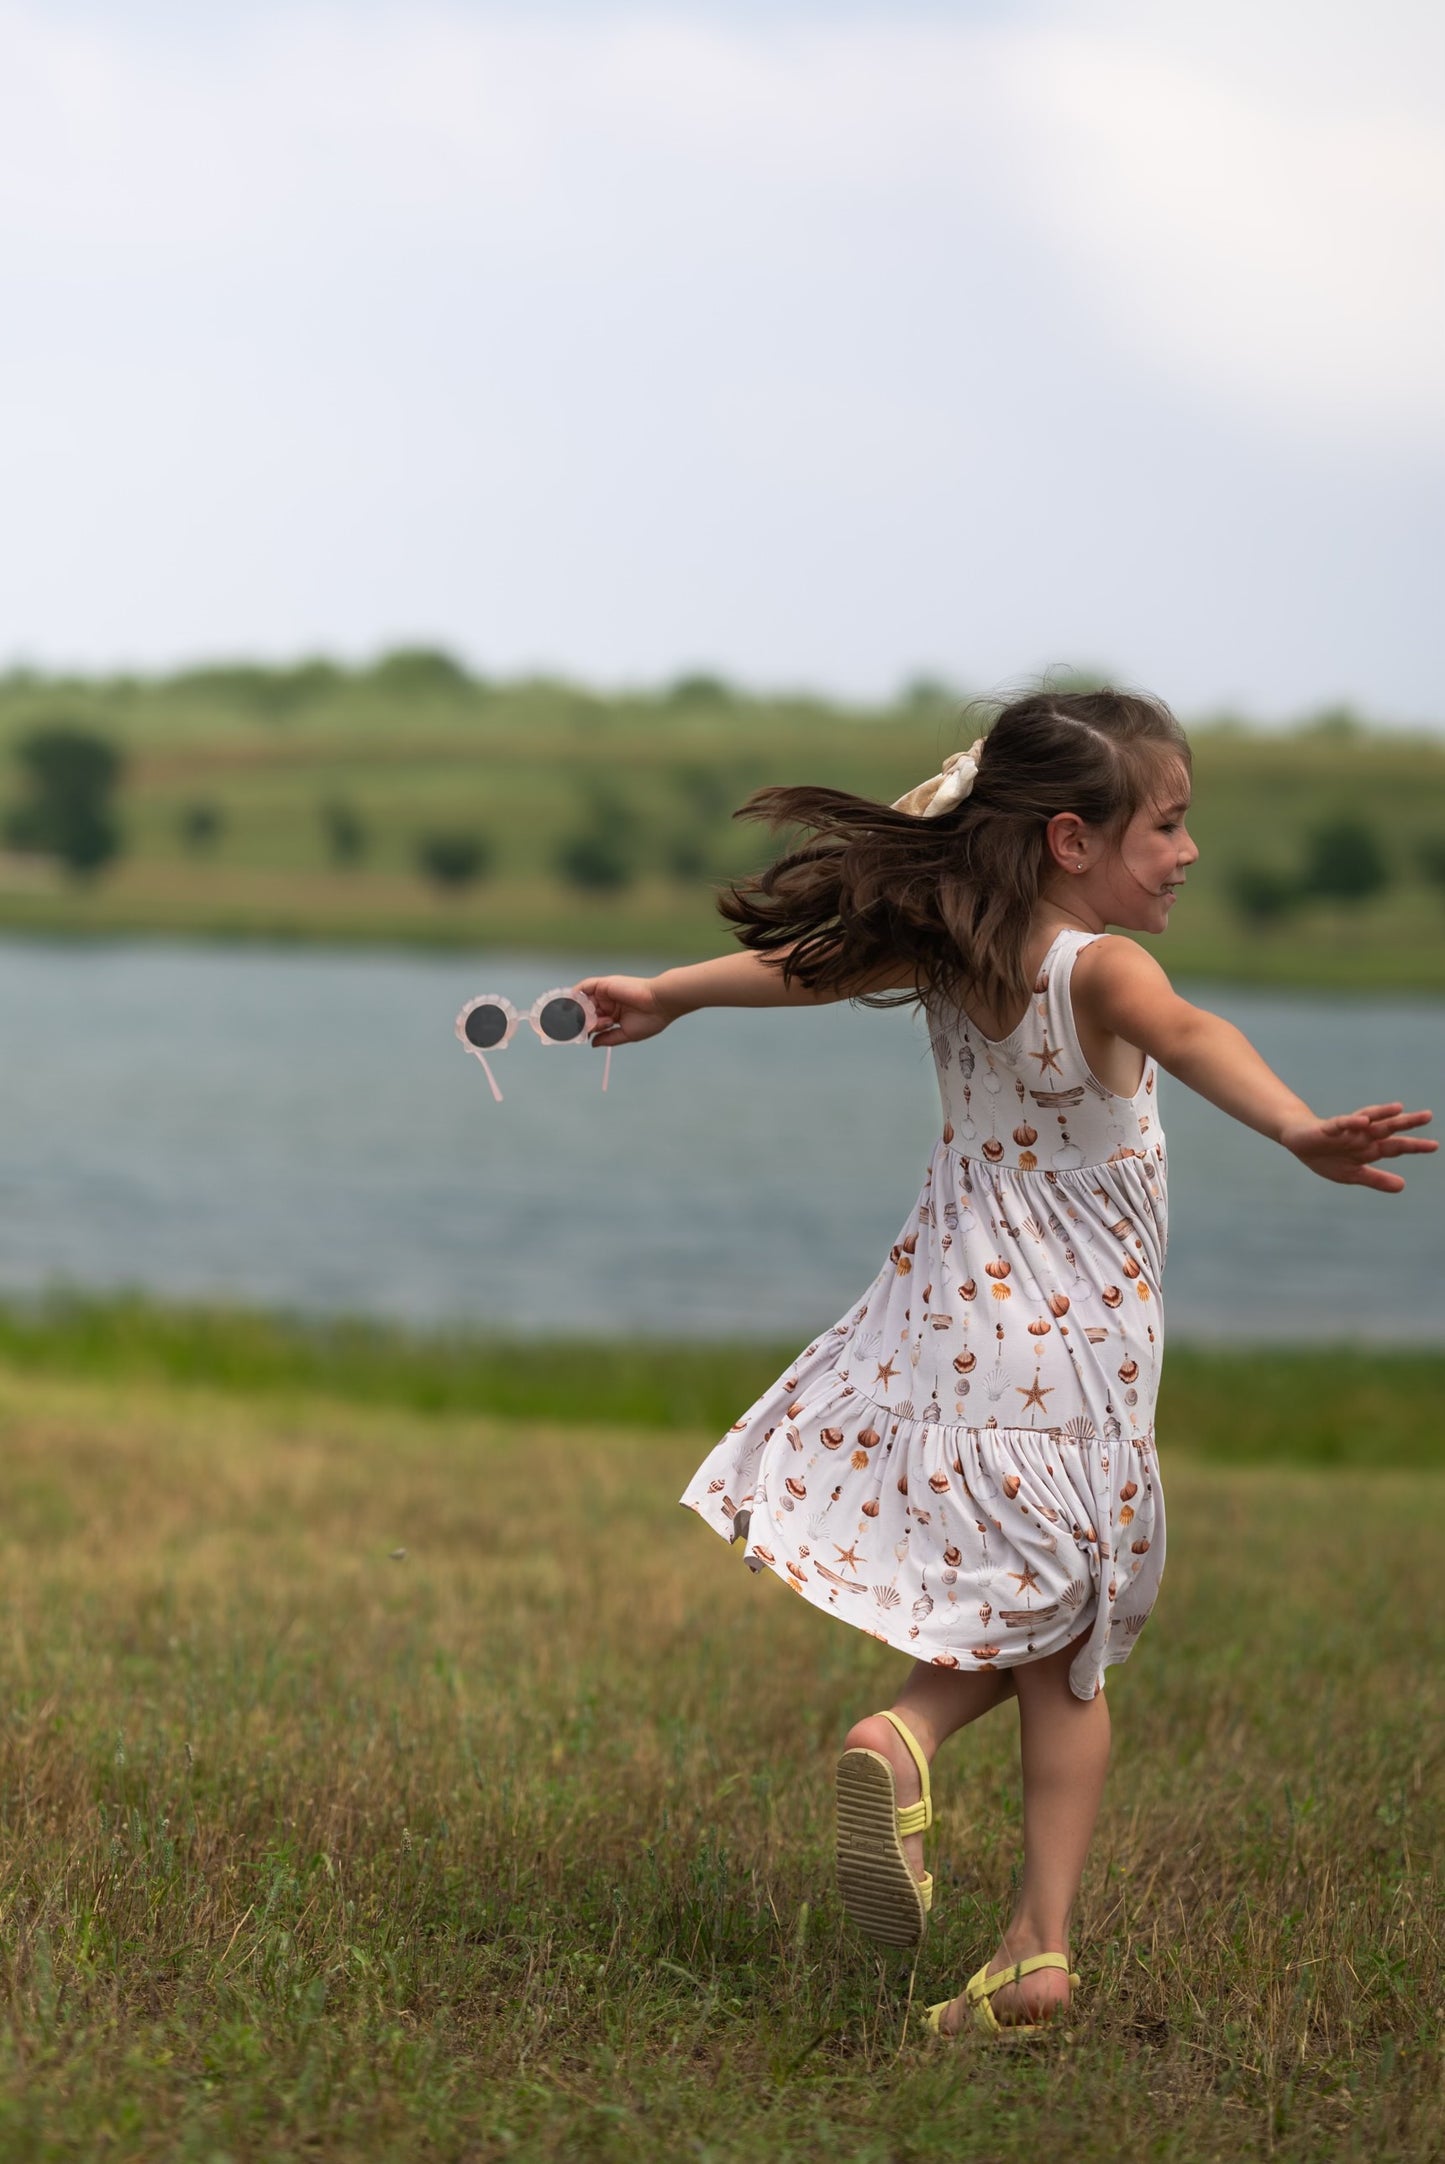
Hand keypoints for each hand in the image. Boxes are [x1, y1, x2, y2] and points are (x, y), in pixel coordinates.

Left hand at [576, 974, 674, 1049]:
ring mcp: (606, 993)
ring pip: (584, 1001)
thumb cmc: (651, 1019)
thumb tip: (592, 1043)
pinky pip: (584, 988)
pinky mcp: (604, 985)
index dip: (586, 1030)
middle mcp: (609, 1003)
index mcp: (615, 1014)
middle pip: (587, 1012)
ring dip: (577, 1011)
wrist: (660, 1003)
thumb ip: (608, 1038)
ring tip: (573, 1021)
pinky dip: (576, 996)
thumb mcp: (626, 1034)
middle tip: (574, 1030)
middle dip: (579, 1021)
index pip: (594, 1022)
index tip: (580, 1037)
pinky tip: (572, 1007)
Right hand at [1280, 1102, 1436, 1192]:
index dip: (1414, 1146)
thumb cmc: (1327, 1156)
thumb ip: (1376, 1179)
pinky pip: (1341, 1123)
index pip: (1396, 1146)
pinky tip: (1363, 1121)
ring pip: (1368, 1119)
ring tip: (1398, 1108)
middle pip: (1388, 1128)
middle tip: (1428, 1116)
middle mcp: (1362, 1136)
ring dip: (1382, 1114)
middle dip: (1407, 1123)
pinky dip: (1352, 1122)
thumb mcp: (1353, 1174)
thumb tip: (1403, 1186)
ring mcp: (1347, 1130)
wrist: (1298, 1142)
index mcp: (1369, 1148)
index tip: (1434, 1146)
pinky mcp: (1328, 1128)